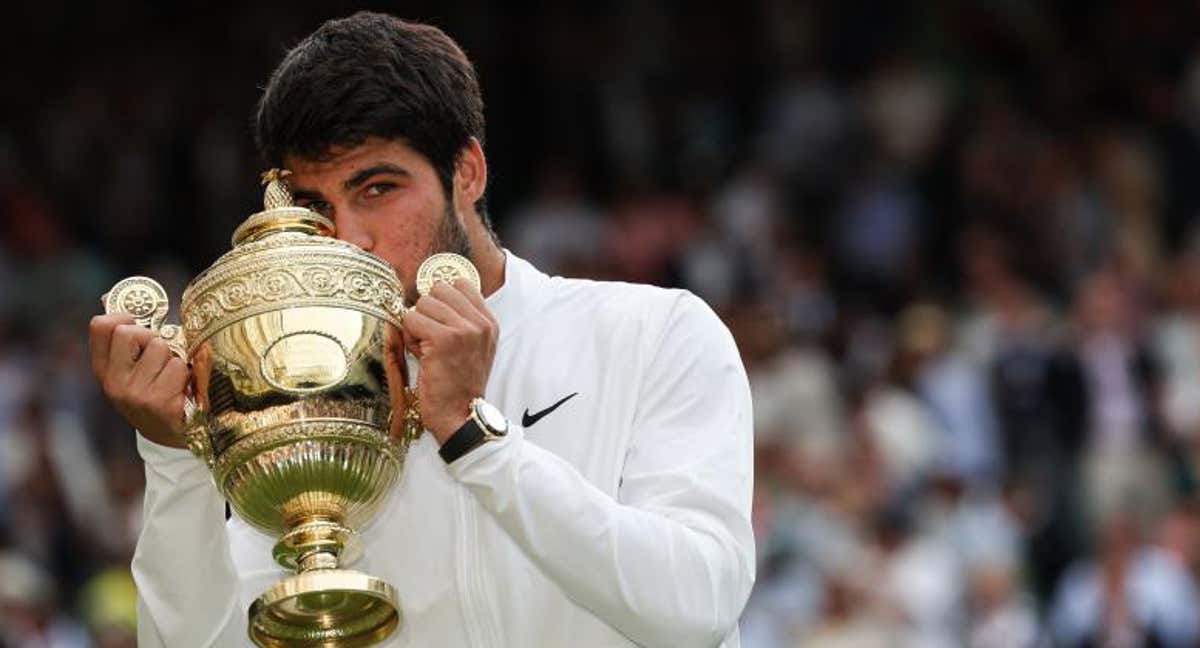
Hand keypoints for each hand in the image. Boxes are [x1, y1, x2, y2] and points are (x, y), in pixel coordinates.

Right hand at [89, 313, 189, 448]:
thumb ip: (124, 336)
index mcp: (104, 370)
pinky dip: (187, 374)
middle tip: (160, 355)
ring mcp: (136, 395)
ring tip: (173, 376)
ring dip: (174, 357)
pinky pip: (179, 367)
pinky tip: (183, 389)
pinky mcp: (160, 404)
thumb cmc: (154, 391)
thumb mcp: (131, 367)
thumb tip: (109, 295)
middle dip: (152, 337)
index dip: (123, 316)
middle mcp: (114, 383)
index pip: (100, 326)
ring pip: (161, 347)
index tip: (138, 324)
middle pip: (131, 332)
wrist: (169, 436)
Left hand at [399, 279, 497, 442]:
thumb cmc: (458, 385)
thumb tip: (429, 295)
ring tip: (426, 348)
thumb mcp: (472, 348)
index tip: (439, 323)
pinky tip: (421, 355)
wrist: (460, 415)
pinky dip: (409, 337)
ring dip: (417, 325)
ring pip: (423, 303)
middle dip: (428, 311)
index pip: (460, 284)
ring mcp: (463, 329)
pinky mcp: (443, 338)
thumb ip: (460, 320)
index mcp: (489, 322)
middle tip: (431, 338)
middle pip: (439, 289)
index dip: (442, 300)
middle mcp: (480, 323)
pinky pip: (411, 318)